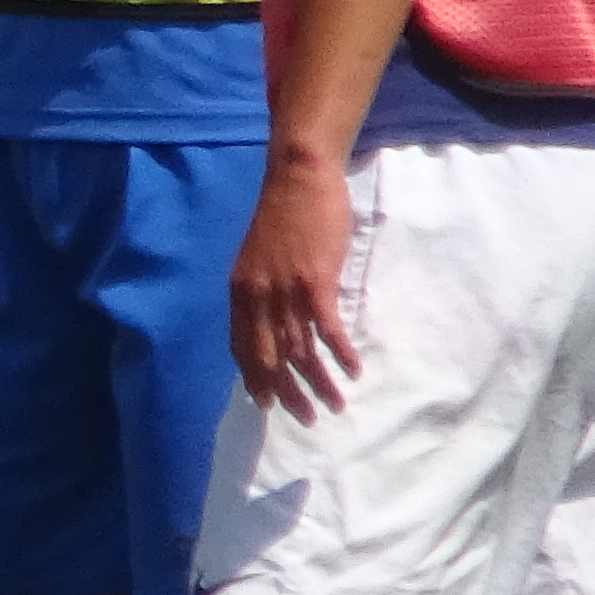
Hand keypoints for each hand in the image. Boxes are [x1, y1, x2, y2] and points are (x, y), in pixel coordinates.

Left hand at [229, 157, 364, 418]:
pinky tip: (353, 371)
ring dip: (319, 383)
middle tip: (305, 418)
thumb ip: (262, 290)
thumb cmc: (283, 215)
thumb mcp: (258, 257)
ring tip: (335, 405)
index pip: (241, 346)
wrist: (297, 176)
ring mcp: (285, 289)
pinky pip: (327, 330)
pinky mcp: (315, 281)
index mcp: (240, 290)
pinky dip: (340, 354)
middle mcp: (257, 294)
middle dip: (286, 393)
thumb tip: (273, 323)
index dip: (254, 378)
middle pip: (268, 357)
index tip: (266, 405)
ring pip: (299, 350)